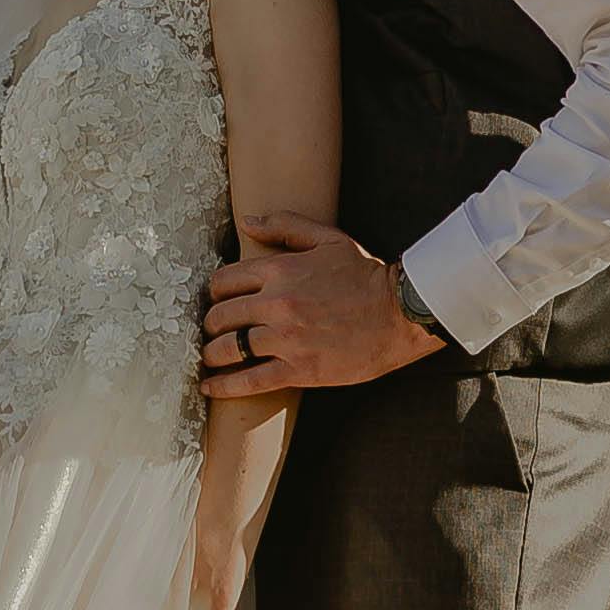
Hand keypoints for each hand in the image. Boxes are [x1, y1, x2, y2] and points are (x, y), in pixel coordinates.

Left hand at [203, 216, 446, 396]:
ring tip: (210, 358)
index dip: (215, 293)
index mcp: (280, 271)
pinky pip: (249, 381)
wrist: (400, 314)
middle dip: (211, 325)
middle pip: (220, 317)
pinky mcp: (299, 370)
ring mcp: (286, 339)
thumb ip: (285, 226)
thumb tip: (248, 222)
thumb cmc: (366, 275)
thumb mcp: (328, 239)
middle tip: (214, 331)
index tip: (219, 302)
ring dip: (212, 354)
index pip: (223, 281)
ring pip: (228, 349)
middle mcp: (277, 304)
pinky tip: (210, 387)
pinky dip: (224, 386)